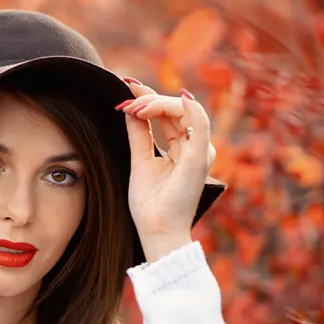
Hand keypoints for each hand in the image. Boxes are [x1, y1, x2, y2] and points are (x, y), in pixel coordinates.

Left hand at [116, 80, 217, 261]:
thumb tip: (130, 108)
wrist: (157, 230)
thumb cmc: (151, 203)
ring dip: (158, 103)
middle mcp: (195, 147)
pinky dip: (190, 107)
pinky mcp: (200, 157)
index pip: (169, 113)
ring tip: (134, 107)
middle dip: (149, 99)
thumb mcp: (140, 160)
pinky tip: (179, 96)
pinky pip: (200, 124)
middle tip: (126, 100)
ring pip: (185, 110)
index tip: (124, 93)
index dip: (148, 99)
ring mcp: (200, 151)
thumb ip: (139, 133)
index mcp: (183, 148)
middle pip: (176, 108)